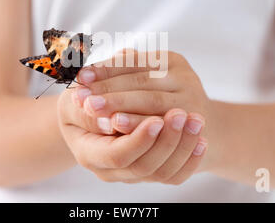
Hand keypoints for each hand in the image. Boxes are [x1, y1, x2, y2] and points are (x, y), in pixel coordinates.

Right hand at [58, 87, 206, 183]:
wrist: (95, 113)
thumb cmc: (83, 99)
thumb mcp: (73, 98)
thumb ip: (82, 104)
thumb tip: (93, 105)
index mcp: (87, 152)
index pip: (116, 155)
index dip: (138, 139)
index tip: (157, 119)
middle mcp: (109, 168)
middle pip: (143, 166)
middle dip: (165, 141)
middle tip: (182, 115)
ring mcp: (131, 171)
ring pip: (162, 171)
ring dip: (182, 146)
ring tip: (196, 120)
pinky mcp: (150, 168)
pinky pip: (174, 174)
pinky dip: (190, 159)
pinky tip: (201, 140)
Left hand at [74, 50, 210, 135]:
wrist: (203, 131)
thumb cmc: (165, 102)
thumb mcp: (149, 80)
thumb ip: (125, 72)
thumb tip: (89, 66)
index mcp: (171, 61)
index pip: (134, 61)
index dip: (106, 68)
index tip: (81, 76)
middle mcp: (185, 77)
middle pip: (141, 80)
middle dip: (108, 89)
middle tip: (80, 96)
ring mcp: (192, 100)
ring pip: (151, 101)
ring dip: (119, 105)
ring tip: (93, 108)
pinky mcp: (193, 124)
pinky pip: (161, 123)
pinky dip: (136, 124)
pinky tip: (116, 126)